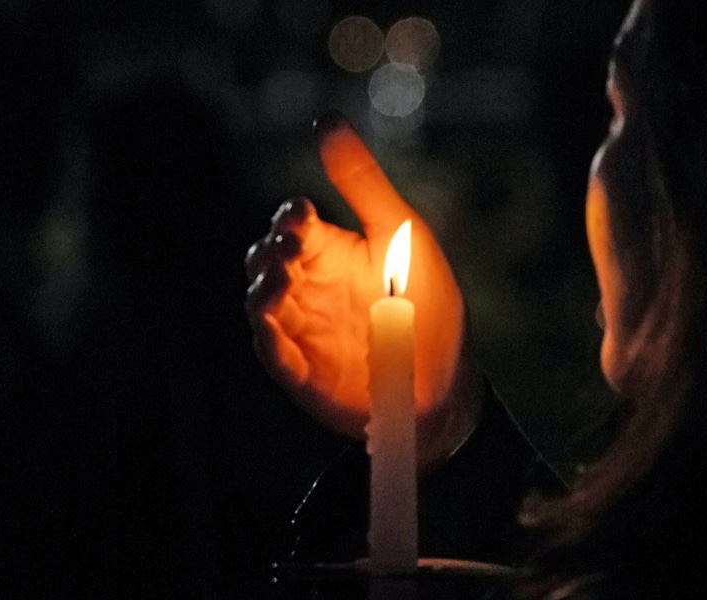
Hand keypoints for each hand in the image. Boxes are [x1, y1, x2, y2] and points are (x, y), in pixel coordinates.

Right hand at [245, 113, 480, 473]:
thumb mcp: (400, 231)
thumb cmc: (426, 301)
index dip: (290, 216)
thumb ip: (361, 181)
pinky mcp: (301, 371)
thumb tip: (325, 119)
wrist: (446, 377)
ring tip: (279, 281)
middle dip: (270, 251)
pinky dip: (268, 339)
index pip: (291, 223)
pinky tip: (273, 326)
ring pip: (260, 304)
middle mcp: (306, 286)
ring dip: (263, 290)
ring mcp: (300, 329)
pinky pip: (273, 353)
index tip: (302, 214)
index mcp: (327, 249)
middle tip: (290, 247)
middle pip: (264, 260)